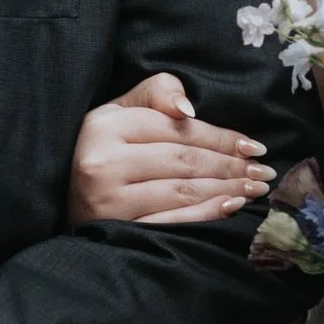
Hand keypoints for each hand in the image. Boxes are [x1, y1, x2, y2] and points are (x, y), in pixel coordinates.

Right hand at [70, 70, 269, 227]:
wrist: (60, 196)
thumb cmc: (100, 148)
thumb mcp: (118, 111)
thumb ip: (155, 93)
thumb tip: (189, 108)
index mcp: (105, 126)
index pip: (177, 131)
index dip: (221, 138)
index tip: (253, 146)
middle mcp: (104, 163)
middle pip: (184, 162)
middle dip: (231, 166)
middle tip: (264, 172)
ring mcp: (109, 201)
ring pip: (182, 192)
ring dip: (227, 190)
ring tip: (255, 188)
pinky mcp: (116, 230)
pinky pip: (172, 221)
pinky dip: (206, 214)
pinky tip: (231, 207)